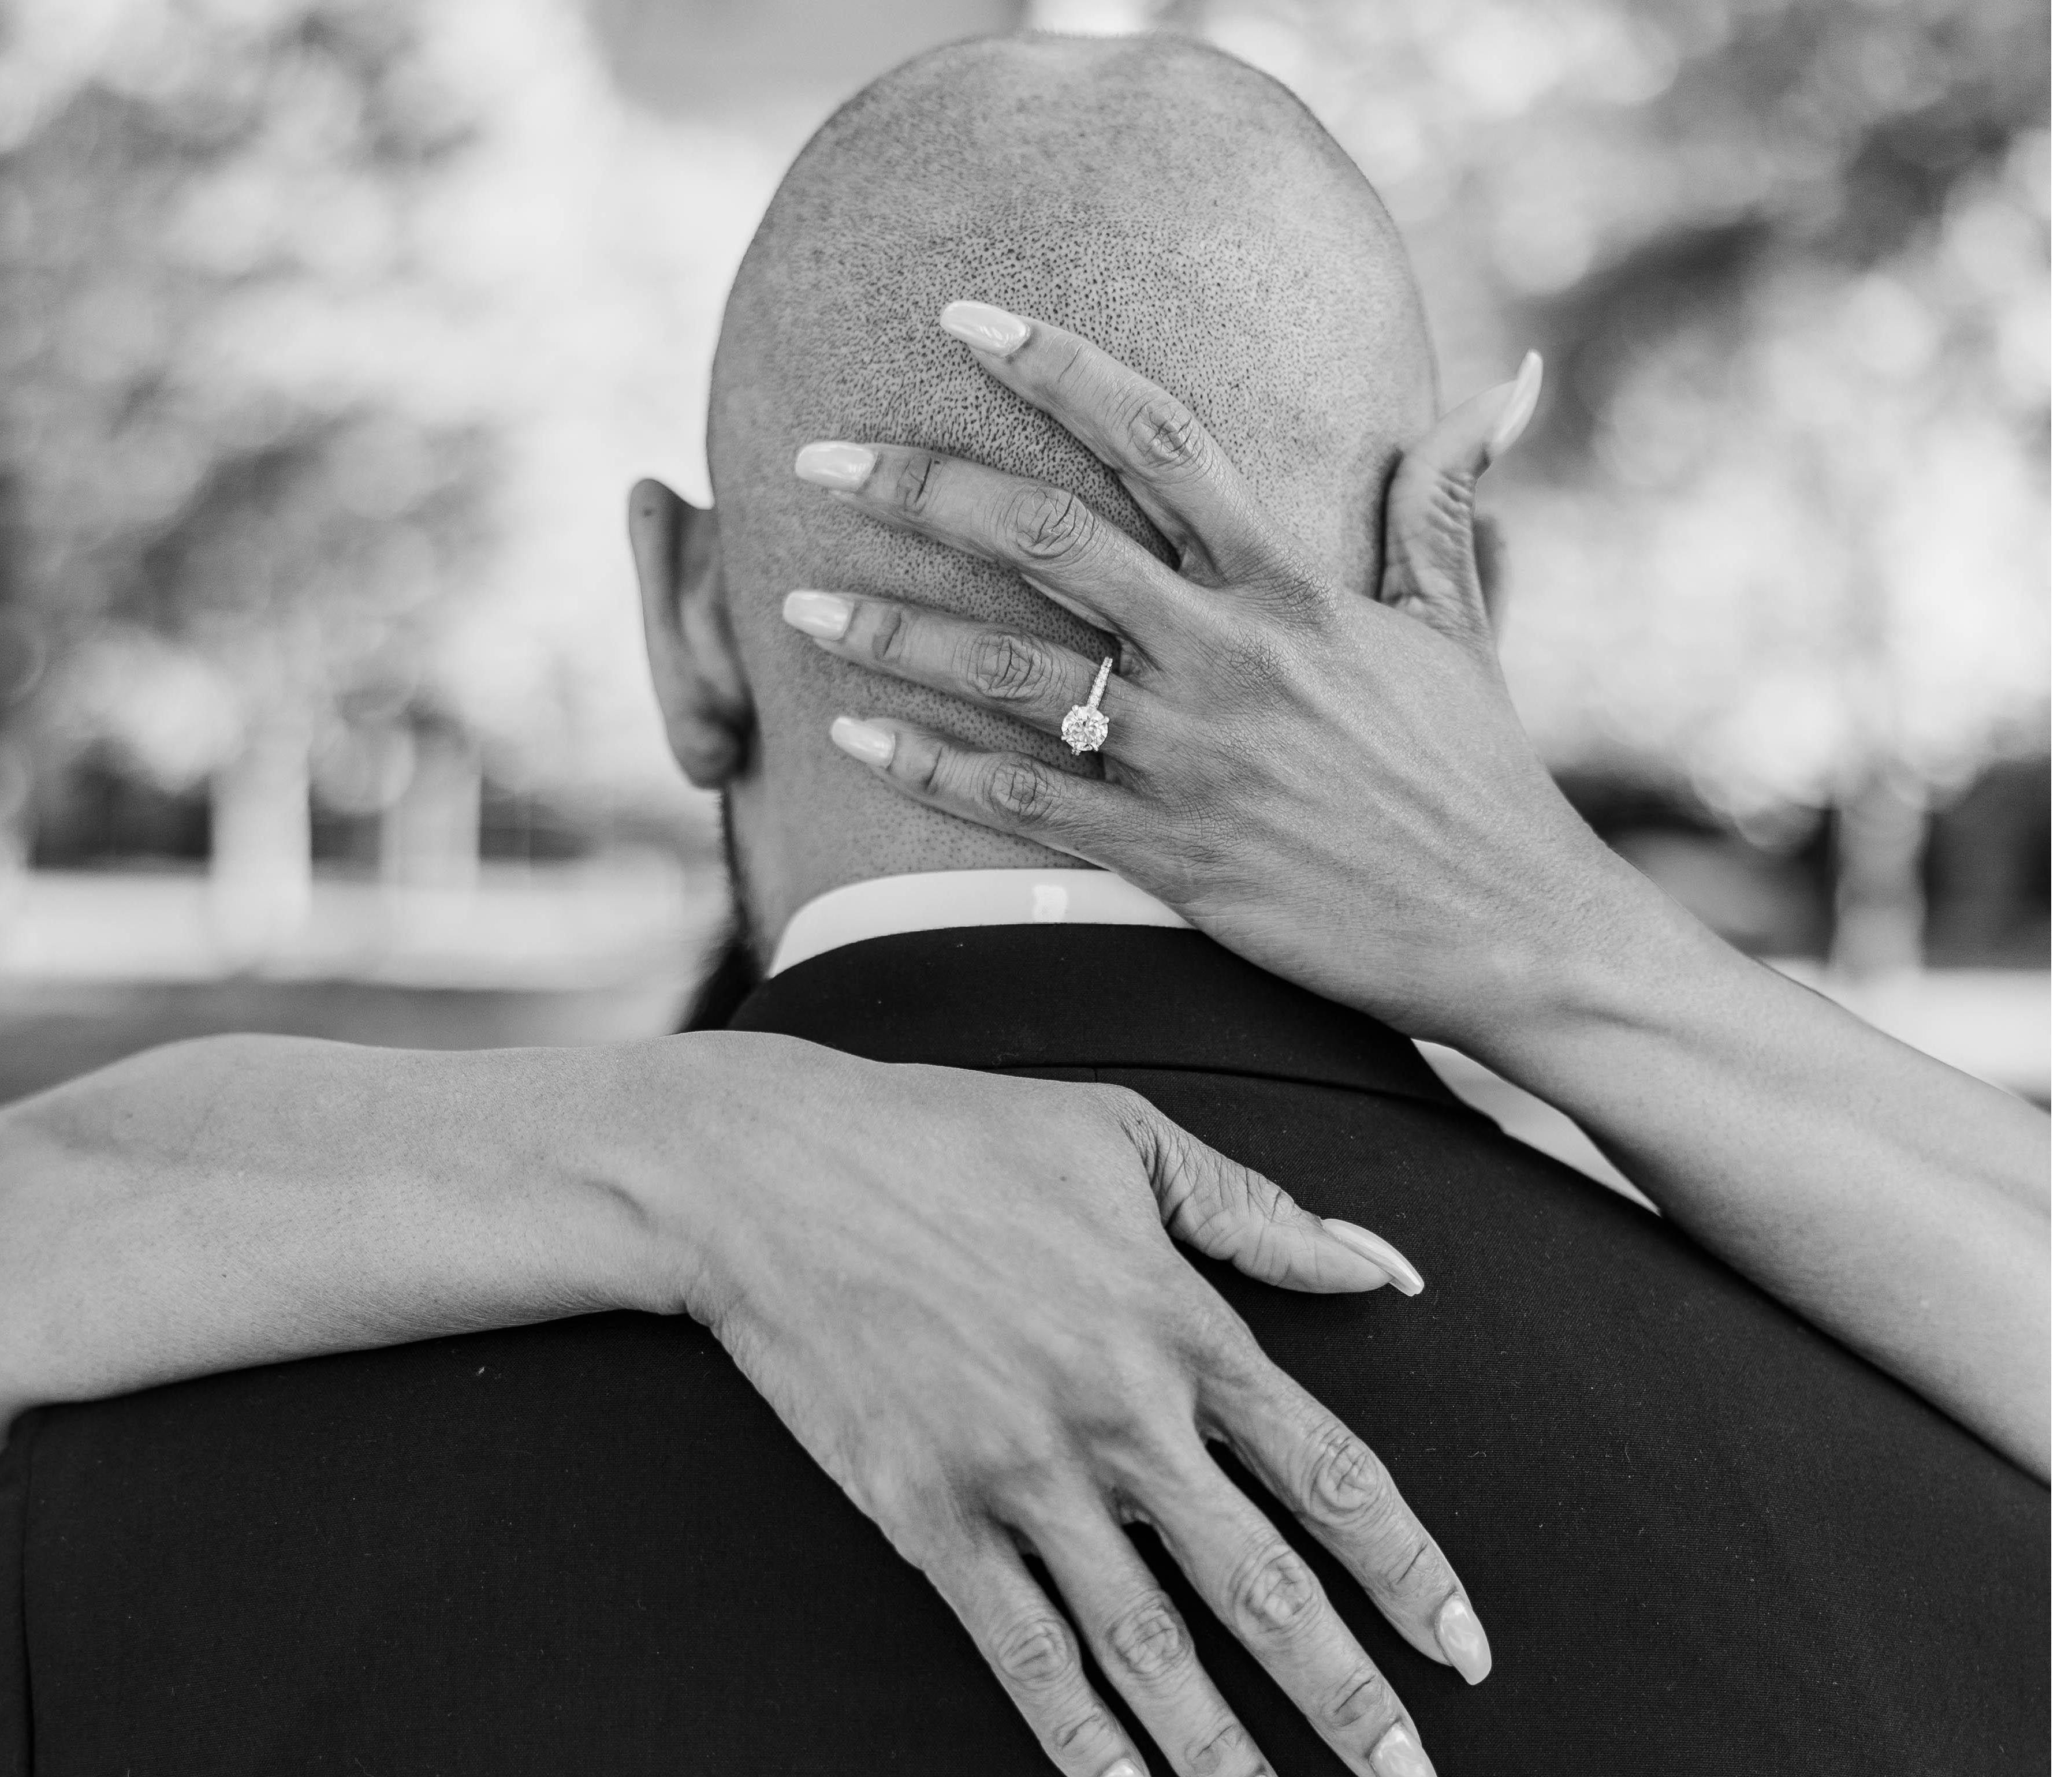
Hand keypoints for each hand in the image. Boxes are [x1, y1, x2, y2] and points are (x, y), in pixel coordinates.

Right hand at [673, 1033, 1489, 1776]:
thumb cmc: (954, 1136)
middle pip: (1261, 1585)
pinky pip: (1017, 1650)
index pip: (1333, 1474)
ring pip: (1146, 1645)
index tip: (1465, 1651)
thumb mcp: (1126, 1138)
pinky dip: (1076, 1736)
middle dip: (1348, 1697)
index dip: (1410, 1572)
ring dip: (1224, 1753)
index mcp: (1178, 1324)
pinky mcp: (927, 1515)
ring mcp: (1019, 1474)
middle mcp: (1116, 1416)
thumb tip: (1385, 1271)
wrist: (774, 1172)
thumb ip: (1262, 1214)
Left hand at [779, 303, 1643, 1053]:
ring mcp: (1192, 761)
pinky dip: (930, 769)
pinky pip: (1023, 805)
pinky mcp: (1171, 858)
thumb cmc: (1479, 777)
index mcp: (1291, 587)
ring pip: (1009, 676)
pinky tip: (853, 738)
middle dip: (917, 487)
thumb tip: (1508, 381)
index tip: (962, 320)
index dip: (1054, 365)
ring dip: (891, 633)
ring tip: (797, 603)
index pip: (1158, 439)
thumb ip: (1446, 499)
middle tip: (816, 461)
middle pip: (1045, 539)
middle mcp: (1227, 659)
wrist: (1506, 927)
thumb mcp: (1461, 625)